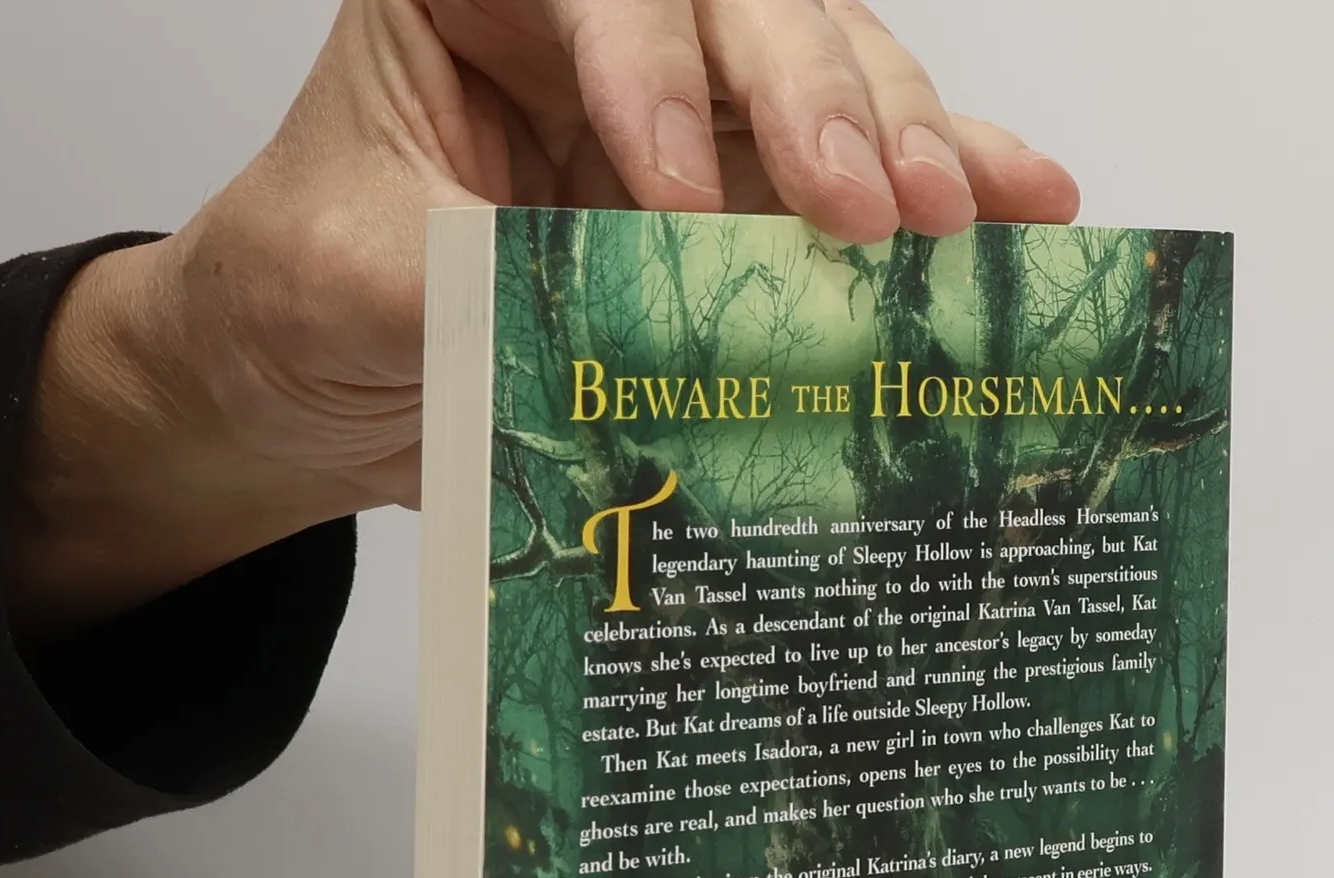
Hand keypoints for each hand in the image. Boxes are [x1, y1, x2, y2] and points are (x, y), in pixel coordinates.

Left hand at [9, 0, 1079, 631]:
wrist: (312, 384)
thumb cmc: (306, 298)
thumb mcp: (357, 282)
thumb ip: (484, 279)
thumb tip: (625, 317)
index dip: (654, 76)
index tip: (674, 200)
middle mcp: (608, 33)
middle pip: (747, 11)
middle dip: (815, 102)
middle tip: (864, 206)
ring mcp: (689, 110)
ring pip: (826, 78)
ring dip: (903, 139)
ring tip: (957, 217)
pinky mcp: (742, 202)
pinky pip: (857, 175)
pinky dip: (947, 183)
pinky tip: (1028, 202)